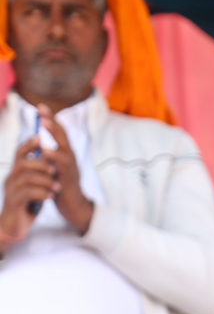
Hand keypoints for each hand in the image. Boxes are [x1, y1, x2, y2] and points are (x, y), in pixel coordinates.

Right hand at [0, 136, 59, 248]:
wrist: (16, 225)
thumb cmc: (27, 203)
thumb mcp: (36, 186)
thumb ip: (41, 173)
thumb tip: (52, 158)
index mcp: (17, 172)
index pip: (19, 153)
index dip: (28, 144)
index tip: (40, 137)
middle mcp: (11, 178)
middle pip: (22, 163)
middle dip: (40, 164)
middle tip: (55, 170)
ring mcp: (11, 190)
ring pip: (26, 177)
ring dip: (45, 180)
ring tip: (57, 187)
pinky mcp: (14, 202)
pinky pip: (26, 193)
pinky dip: (41, 193)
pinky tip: (50, 196)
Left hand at [37, 105, 91, 233]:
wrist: (74, 207)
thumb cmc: (62, 187)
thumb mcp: (54, 169)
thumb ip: (49, 157)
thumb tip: (38, 145)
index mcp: (65, 155)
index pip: (59, 133)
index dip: (51, 120)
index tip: (41, 106)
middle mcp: (70, 158)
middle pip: (63, 135)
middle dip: (52, 121)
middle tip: (42, 108)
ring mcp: (71, 168)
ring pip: (64, 147)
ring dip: (54, 134)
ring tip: (44, 123)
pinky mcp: (68, 178)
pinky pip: (62, 165)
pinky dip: (54, 157)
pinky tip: (45, 150)